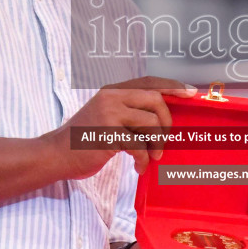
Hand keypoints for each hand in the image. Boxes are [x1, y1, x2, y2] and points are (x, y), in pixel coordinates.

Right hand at [47, 77, 195, 179]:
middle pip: (156, 101)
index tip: (191, 93)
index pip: (149, 81)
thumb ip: (128, 112)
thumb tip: (161, 119)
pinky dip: (143, 160)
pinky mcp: (107, 134)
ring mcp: (109, 114)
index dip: (172, 86)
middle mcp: (111, 97)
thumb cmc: (84, 140)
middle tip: (163, 142)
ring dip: (156, 145)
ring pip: (151, 124)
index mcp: (113, 90)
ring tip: (151, 157)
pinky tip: (138, 167)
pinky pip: (138, 146)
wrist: (56, 154)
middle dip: (166, 123)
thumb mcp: (105, 117)